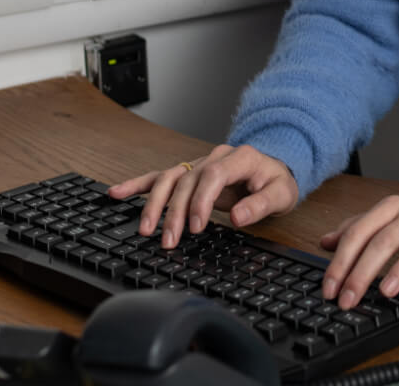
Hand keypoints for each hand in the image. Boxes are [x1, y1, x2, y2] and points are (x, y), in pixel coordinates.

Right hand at [109, 144, 296, 249]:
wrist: (273, 169)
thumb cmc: (277, 182)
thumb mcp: (282, 194)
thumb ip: (261, 204)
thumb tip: (237, 217)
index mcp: (240, 157)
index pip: (214, 175)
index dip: (201, 200)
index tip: (196, 226)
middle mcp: (215, 157)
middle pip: (187, 180)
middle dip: (175, 212)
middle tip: (168, 240)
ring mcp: (199, 163)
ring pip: (169, 179)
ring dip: (154, 204)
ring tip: (144, 229)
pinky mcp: (189, 174)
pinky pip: (160, 177)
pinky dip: (138, 185)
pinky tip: (117, 193)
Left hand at [318, 193, 398, 310]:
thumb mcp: (388, 218)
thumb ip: (358, 228)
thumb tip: (325, 242)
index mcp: (392, 208)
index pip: (360, 232)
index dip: (341, 261)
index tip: (329, 288)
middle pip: (385, 240)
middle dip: (362, 272)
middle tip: (348, 298)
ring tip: (387, 291)